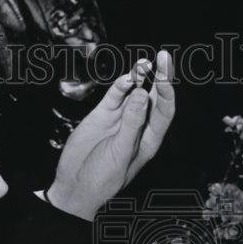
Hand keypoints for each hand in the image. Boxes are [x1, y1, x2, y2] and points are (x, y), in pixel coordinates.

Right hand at [46, 50, 174, 219]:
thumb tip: (142, 94)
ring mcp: (120, 120)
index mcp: (149, 140)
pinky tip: (125, 78)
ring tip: (143, 63)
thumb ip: (131, 123)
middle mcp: (138, 127)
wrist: (75, 185)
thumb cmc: (103, 178)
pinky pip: (115, 97)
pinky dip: (120, 86)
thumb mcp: (120, 152)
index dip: (167, 92)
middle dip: (160, 77)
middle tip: (163, 57)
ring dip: (139, 77)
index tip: (165, 76)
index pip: (164, 111)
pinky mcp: (102, 116)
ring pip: (134, 92)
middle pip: (154, 97)